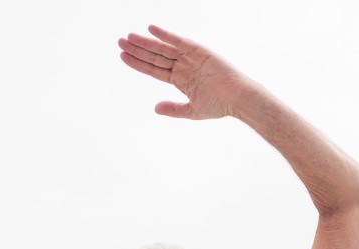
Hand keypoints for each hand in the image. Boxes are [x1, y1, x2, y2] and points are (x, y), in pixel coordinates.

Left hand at [118, 25, 255, 119]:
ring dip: (146, 42)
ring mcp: (190, 58)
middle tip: (120, 42)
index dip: (138, 63)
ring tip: (129, 37)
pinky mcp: (198, 51)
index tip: (122, 56)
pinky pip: (178, 41)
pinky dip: (166, 35)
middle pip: (155, 57)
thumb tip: (155, 108)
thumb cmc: (220, 106)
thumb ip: (174, 109)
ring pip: (163, 49)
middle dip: (137, 50)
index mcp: (180, 80)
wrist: (238, 98)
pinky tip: (151, 28)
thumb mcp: (193, 110)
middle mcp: (183, 66)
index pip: (154, 69)